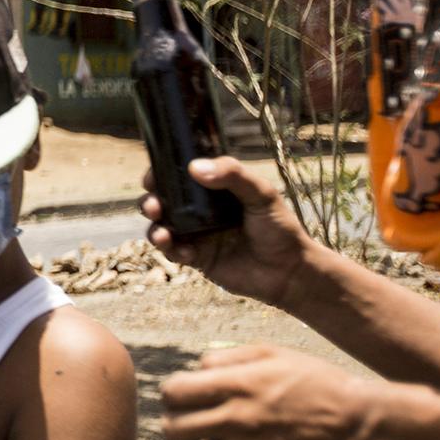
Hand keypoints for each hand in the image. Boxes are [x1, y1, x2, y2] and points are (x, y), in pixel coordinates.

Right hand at [143, 157, 314, 307]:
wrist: (289, 271)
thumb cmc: (279, 227)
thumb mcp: (262, 193)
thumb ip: (233, 175)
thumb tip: (194, 168)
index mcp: (214, 189)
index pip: (180, 176)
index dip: (161, 174)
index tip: (153, 176)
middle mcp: (200, 211)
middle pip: (163, 201)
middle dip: (150, 201)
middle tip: (152, 205)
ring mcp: (197, 235)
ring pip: (162, 227)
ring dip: (154, 228)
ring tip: (161, 233)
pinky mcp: (198, 259)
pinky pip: (174, 253)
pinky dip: (172, 251)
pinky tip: (183, 251)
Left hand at [161, 345, 377, 439]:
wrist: (360, 426)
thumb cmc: (318, 384)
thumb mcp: (274, 354)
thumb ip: (228, 357)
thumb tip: (195, 370)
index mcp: (237, 385)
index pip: (172, 393)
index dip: (174, 395)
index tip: (186, 398)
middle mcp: (238, 421)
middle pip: (172, 430)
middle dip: (178, 425)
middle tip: (196, 424)